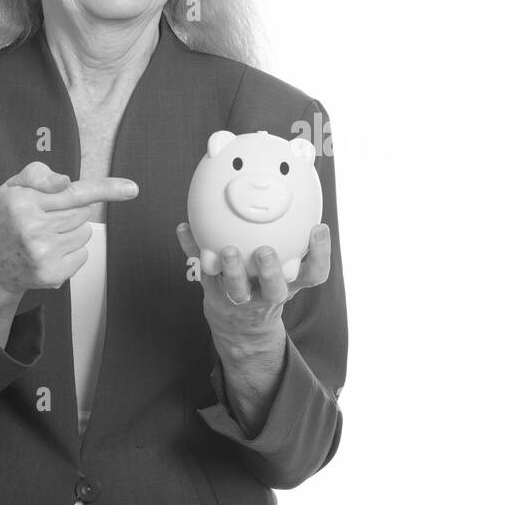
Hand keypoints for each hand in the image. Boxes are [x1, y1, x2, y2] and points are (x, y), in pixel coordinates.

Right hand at [0, 160, 137, 305]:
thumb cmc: (5, 221)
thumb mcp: (11, 189)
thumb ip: (37, 175)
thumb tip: (65, 182)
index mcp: (21, 202)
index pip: (72, 192)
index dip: (106, 189)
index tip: (132, 189)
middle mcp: (31, 228)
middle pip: (82, 212)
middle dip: (70, 212)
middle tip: (46, 218)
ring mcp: (43, 254)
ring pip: (85, 233)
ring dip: (71, 232)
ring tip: (45, 236)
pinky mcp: (52, 274)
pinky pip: (83, 254)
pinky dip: (72, 252)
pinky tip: (49, 252)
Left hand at [175, 223, 331, 351]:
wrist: (243, 326)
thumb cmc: (268, 282)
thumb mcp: (289, 263)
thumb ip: (294, 232)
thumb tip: (299, 178)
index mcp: (291, 283)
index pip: (314, 273)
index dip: (321, 254)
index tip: (319, 227)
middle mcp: (268, 293)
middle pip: (274, 289)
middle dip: (270, 272)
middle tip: (265, 251)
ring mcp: (240, 297)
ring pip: (236, 288)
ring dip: (231, 270)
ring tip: (227, 250)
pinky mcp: (214, 294)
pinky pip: (201, 271)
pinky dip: (192, 249)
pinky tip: (184, 228)